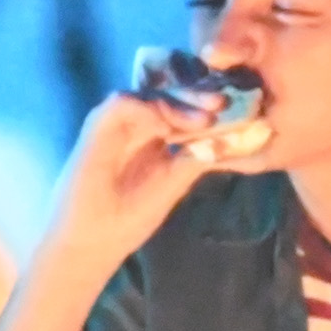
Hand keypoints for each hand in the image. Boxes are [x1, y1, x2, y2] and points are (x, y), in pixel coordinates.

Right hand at [43, 89, 269, 277]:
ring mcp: (116, 120)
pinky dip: (150, 108)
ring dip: (180, 99)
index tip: (238, 109)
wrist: (92, 240)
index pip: (183, 101)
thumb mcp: (174, 183)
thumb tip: (233, 138)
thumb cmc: (129, 215)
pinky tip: (172, 124)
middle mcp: (136, 118)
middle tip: (225, 102)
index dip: (208, 101)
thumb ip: (197, 158)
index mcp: (155, 129)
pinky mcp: (96, 124)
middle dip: (199, 93)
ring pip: (150, 91)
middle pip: (169, 89)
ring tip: (208, 115)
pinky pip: (123, 103)